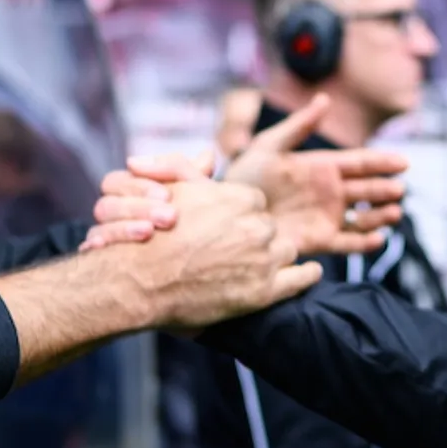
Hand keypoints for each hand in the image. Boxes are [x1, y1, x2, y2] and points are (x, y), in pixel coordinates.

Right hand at [80, 165, 196, 248]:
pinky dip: (96, 244)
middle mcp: (114, 212)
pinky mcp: (104, 258)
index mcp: (128, 191)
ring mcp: (107, 235)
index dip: (140, 186)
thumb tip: (206, 154)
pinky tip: (106, 247)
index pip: (119, 181)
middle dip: (138, 208)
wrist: (197, 265)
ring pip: (100, 226)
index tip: (167, 196)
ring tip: (149, 232)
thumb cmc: (196, 221)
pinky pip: (92, 248)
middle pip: (107, 204)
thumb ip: (195, 174)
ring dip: (122, 228)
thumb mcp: (197, 195)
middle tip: (170, 216)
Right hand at [120, 176, 319, 330]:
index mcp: (238, 199)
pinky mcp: (264, 292)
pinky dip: (307, 275)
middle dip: (257, 236)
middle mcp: (255, 227)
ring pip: (285, 250)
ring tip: (258, 267)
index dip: (244, 215)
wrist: (138, 283)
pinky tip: (308, 273)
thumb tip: (207, 155)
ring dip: (275, 256)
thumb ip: (192, 171)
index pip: (256, 203)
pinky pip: (301, 278)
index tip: (230, 227)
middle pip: (270, 227)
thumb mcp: (171, 194)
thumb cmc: (150, 238)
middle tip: (236, 251)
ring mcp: (262, 260)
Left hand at [171, 94, 408, 255]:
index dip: (381, 162)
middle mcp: (329, 192)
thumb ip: (297, 126)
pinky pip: (348, 243)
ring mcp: (326, 216)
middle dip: (385, 189)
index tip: (403, 163)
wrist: (225, 215)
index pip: (359, 162)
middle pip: (366, 189)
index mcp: (322, 166)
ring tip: (392, 213)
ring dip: (380, 215)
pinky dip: (365, 243)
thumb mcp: (268, 146)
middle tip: (398, 190)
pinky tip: (377, 238)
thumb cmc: (243, 177)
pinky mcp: (319, 241)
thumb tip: (324, 100)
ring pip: (363, 217)